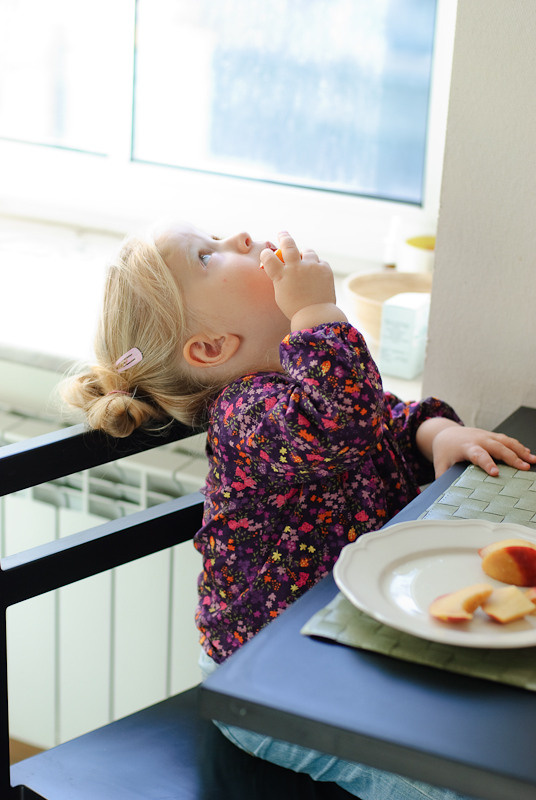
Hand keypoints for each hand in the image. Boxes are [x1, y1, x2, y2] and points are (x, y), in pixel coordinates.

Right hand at [260, 232, 346, 328]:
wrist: (316, 315)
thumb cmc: (295, 308)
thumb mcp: (281, 294)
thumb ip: (280, 279)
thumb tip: (281, 268)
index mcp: (281, 276)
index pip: (268, 257)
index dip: (266, 254)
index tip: (267, 254)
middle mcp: (295, 268)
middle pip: (288, 244)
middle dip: (284, 237)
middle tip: (282, 234)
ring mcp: (311, 267)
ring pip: (307, 252)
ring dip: (304, 255)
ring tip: (304, 261)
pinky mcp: (324, 269)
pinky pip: (319, 262)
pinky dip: (317, 267)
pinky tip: (316, 275)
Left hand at [416, 418, 535, 477]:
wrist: (445, 433)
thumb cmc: (444, 450)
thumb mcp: (440, 465)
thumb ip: (443, 478)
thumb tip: (445, 494)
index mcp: (466, 447)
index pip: (478, 455)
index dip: (487, 463)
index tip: (496, 473)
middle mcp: (478, 440)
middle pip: (497, 447)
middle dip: (512, 457)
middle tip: (524, 468)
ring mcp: (486, 436)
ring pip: (506, 442)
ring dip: (520, 450)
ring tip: (533, 461)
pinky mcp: (492, 436)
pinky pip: (507, 440)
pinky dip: (518, 446)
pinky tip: (528, 454)